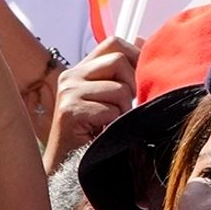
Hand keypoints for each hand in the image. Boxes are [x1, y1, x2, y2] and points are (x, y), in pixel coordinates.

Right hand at [47, 37, 138, 167]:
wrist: (67, 166)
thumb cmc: (93, 134)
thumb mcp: (107, 99)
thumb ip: (120, 75)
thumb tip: (143, 43)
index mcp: (81, 70)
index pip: (114, 43)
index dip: (136, 55)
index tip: (142, 78)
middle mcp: (71, 75)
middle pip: (118, 60)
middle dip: (132, 85)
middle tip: (125, 107)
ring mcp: (68, 92)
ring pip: (119, 88)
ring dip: (123, 111)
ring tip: (111, 123)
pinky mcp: (70, 110)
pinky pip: (111, 110)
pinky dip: (114, 124)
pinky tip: (103, 132)